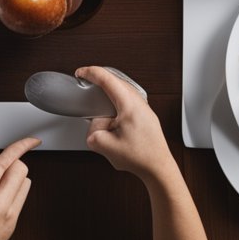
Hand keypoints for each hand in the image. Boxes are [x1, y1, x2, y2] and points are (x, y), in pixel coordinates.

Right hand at [0, 137, 38, 239]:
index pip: (5, 163)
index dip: (20, 147)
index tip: (32, 140)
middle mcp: (1, 207)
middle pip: (22, 170)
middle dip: (13, 164)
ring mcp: (10, 218)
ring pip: (25, 184)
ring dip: (14, 179)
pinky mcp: (13, 226)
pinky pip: (21, 201)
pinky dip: (13, 194)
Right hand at [79, 66, 175, 184]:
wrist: (158, 166)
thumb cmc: (139, 156)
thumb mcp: (105, 145)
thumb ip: (92, 132)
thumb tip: (95, 125)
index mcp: (130, 104)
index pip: (108, 80)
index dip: (92, 73)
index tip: (80, 73)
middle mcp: (140, 103)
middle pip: (117, 82)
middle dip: (100, 80)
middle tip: (85, 81)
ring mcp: (145, 108)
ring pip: (123, 91)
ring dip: (109, 91)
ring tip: (96, 96)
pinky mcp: (146, 116)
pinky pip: (128, 101)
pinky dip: (116, 101)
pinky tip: (110, 111)